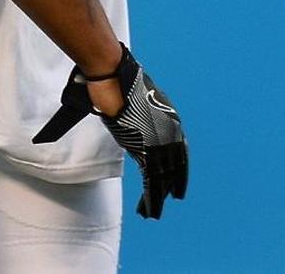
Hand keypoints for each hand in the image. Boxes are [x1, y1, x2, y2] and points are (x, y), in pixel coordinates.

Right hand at [32, 44, 187, 218]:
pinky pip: (152, 180)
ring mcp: (158, 139)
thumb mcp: (118, 98)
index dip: (177, 164)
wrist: (108, 72)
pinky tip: (148, 211)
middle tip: (173, 197)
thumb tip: (109, 109)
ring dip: (159, 198)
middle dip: (173, 183)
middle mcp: (167, 129)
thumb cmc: (107, 79)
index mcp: (166, 115)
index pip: (177, 147)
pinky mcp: (144, 147)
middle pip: (175, 165)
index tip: (176, 177)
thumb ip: (118, 109)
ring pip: (163, 177)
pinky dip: (151, 199)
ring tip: (154, 213)